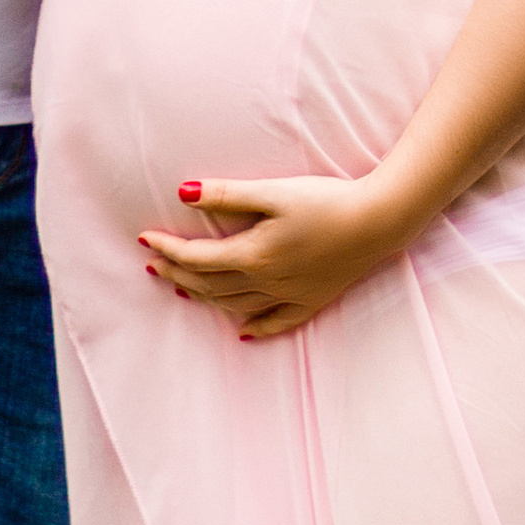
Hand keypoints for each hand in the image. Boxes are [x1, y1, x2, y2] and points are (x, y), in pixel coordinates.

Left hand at [138, 172, 413, 338]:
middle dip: (177, 274)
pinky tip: (243, 331)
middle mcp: (266, 282)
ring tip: (182, 288)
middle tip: (153, 264)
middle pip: (209, 284)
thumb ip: (227, 195)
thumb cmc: (327, 201)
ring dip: (204, 297)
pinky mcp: (312, 300)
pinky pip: (276, 322)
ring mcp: (289, 295)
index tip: (145, 239)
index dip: (167, 248)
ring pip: (234, 304)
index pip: (196, 257)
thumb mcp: (273, 192)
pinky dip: (255, 327)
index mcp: (252, 255)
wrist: (379, 222)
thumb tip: (182, 192)